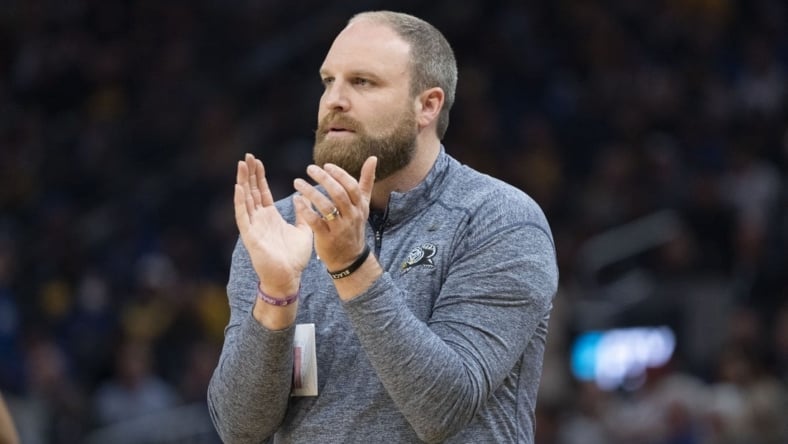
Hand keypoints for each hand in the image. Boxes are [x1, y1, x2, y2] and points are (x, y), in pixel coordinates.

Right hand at [234, 153, 312, 293]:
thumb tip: (301, 198)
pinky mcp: (250, 235)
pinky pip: (243, 215)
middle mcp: (259, 219)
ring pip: (245, 199)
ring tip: (241, 165)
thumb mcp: (303, 231)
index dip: (259, 176)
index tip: (257, 160)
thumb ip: (303, 214)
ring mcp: (253, 226)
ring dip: (243, 182)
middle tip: (247, 155)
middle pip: (252, 191)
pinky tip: (239, 187)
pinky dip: (240, 201)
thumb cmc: (294, 257)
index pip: (262, 192)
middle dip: (250, 174)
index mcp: (270, 217)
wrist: (289, 277)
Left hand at [293, 157, 376, 270]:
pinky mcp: (327, 238)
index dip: (339, 174)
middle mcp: (352, 216)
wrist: (350, 258)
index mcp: (360, 206)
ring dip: (310, 192)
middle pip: (338, 194)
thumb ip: (366, 181)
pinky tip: (297, 200)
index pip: (351, 186)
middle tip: (309, 169)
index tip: (326, 165)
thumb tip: (373, 158)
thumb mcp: (363, 205)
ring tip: (297, 182)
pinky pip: (315, 222)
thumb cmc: (354, 226)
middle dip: (323, 179)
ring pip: (326, 206)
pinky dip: (305, 210)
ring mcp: (340, 228)